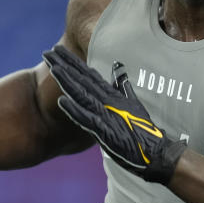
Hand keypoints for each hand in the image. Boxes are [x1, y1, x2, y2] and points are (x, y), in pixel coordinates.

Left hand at [42, 45, 184, 183]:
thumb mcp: (133, 103)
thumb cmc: (143, 129)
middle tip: (48, 51)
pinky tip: (61, 102)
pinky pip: (88, 119)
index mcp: (111, 95)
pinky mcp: (106, 131)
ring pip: (82, 95)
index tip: (57, 50)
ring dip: (67, 81)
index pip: (88, 73)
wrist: (155, 152)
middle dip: (64, 64)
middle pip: (82, 79)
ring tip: (52, 67)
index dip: (72, 61)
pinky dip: (75, 111)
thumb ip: (123, 86)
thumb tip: (118, 67)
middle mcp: (107, 101)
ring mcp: (106, 115)